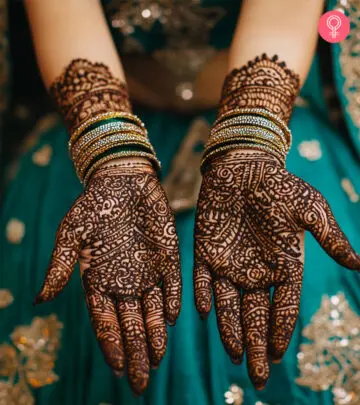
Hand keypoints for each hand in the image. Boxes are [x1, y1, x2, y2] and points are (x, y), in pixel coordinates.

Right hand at [34, 160, 180, 394]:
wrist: (123, 179)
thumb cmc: (93, 205)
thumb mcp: (71, 233)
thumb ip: (60, 266)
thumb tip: (39, 300)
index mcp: (99, 280)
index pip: (105, 322)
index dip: (111, 345)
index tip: (118, 369)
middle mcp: (125, 281)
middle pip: (131, 325)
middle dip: (135, 353)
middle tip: (141, 382)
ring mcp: (148, 271)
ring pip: (153, 311)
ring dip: (155, 336)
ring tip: (157, 360)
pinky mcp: (168, 257)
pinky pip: (172, 284)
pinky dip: (172, 301)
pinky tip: (171, 319)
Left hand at [194, 150, 359, 389]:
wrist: (243, 167)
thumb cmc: (279, 186)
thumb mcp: (310, 210)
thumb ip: (330, 238)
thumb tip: (359, 266)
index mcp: (283, 265)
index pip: (283, 306)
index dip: (281, 330)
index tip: (278, 354)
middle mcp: (256, 271)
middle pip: (257, 316)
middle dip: (258, 345)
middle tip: (258, 376)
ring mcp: (230, 264)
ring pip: (229, 306)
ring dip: (231, 331)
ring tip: (235, 356)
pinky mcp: (206, 253)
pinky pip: (203, 281)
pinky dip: (203, 297)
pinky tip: (205, 314)